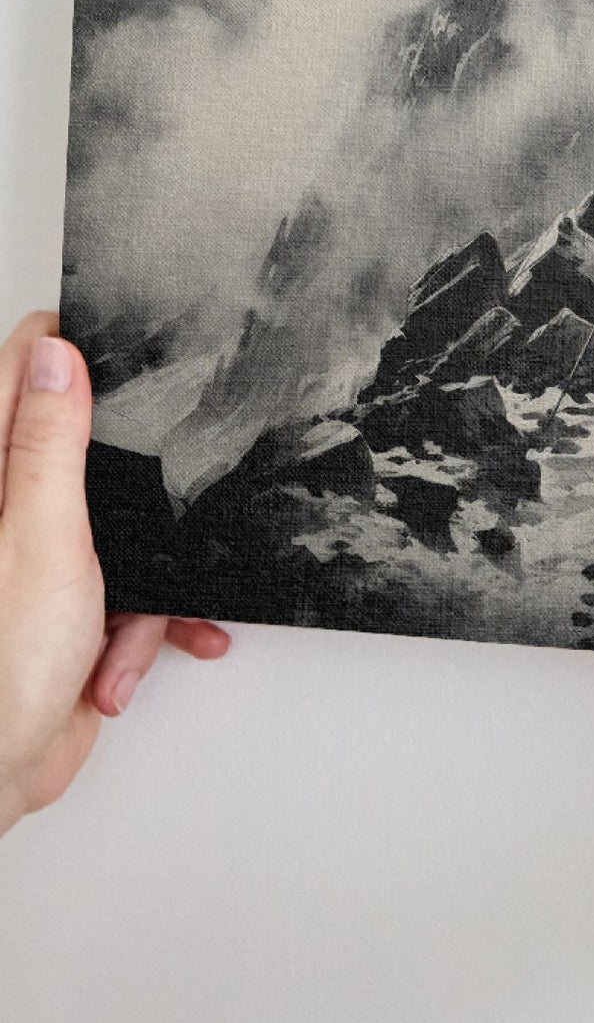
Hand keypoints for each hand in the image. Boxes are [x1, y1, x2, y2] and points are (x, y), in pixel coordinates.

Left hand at [0, 312, 229, 835]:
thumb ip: (49, 446)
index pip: (21, 374)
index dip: (71, 354)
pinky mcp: (72, 606)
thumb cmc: (0, 670)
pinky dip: (145, 626)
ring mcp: (40, 561)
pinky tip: (131, 660)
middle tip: (148, 500)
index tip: (125, 352)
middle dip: (137, 481)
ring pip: (125, 527)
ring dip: (149, 580)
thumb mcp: (41, 539)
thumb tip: (55, 356)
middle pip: (86, 448)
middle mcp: (11, 513)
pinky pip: (133, 591)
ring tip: (129, 626)